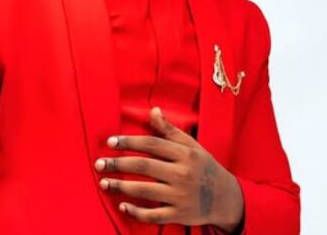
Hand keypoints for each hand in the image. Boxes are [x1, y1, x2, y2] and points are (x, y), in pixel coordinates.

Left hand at [95, 107, 243, 231]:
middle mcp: (182, 174)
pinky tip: (122, 206)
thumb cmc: (205, 168)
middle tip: (99, 164)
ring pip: (145, 190)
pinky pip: (154, 215)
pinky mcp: (179, 214)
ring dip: (121, 187)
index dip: (129, 142)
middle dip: (118, 164)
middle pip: (144, 166)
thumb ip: (170, 130)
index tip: (110, 142)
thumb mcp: (192, 146)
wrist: (227, 198)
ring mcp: (180, 196)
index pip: (152, 145)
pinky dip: (136, 212)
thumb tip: (153, 110)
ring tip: (104, 182)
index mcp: (185, 155)